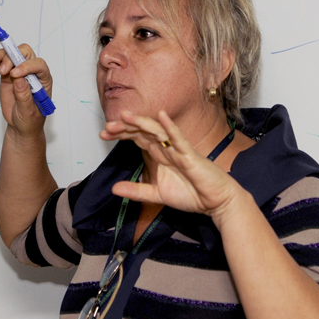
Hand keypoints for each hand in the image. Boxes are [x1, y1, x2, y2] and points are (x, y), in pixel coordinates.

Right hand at [0, 41, 52, 137]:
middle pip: (24, 54)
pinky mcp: (7, 75)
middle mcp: (32, 72)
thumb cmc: (30, 120)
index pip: (39, 65)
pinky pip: (1, 62)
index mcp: (43, 80)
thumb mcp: (28, 111)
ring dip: (1, 55)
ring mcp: (19, 72)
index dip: (27, 66)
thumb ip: (24, 96)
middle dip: (12, 58)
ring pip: (11, 55)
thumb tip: (19, 80)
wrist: (21, 126)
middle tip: (3, 71)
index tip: (15, 74)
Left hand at [100, 110, 241, 223]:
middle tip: (107, 126)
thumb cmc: (191, 195)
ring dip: (141, 123)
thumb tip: (114, 188)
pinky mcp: (190, 155)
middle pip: (143, 132)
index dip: (121, 134)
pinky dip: (170, 127)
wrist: (215, 202)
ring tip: (125, 116)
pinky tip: (161, 115)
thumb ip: (137, 191)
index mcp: (159, 155)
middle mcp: (167, 149)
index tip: (103, 134)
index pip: (137, 139)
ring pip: (157, 131)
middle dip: (125, 127)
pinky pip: (179, 139)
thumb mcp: (156, 195)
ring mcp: (178, 150)